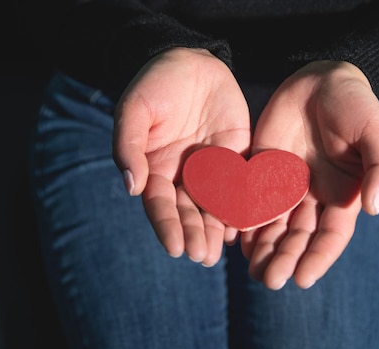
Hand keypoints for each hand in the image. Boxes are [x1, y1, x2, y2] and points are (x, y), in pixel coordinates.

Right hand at [113, 47, 250, 265]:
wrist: (191, 62)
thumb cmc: (156, 84)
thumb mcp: (135, 110)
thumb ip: (129, 146)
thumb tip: (132, 187)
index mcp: (157, 170)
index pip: (161, 205)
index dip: (168, 227)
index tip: (176, 248)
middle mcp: (184, 176)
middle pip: (190, 212)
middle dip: (196, 235)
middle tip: (204, 256)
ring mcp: (213, 169)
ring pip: (216, 206)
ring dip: (218, 229)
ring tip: (222, 250)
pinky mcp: (238, 157)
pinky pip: (243, 184)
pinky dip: (246, 204)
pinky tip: (249, 224)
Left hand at [240, 61, 378, 288]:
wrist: (320, 79)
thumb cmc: (355, 105)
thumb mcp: (375, 132)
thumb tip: (375, 207)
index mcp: (343, 195)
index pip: (330, 237)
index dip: (318, 259)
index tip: (302, 280)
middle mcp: (313, 197)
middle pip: (298, 238)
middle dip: (285, 260)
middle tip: (269, 280)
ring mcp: (286, 185)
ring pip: (273, 226)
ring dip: (263, 249)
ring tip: (252, 270)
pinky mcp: (262, 171)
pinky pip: (251, 200)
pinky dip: (243, 220)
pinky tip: (233, 237)